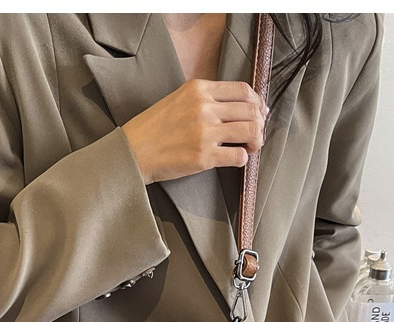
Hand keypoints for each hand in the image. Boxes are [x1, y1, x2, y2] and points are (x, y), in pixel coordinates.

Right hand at [121, 79, 268, 184]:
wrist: (133, 152)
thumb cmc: (154, 128)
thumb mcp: (179, 99)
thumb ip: (205, 98)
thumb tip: (238, 107)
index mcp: (199, 89)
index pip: (243, 90)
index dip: (257, 102)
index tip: (259, 112)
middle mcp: (204, 108)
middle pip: (251, 110)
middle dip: (260, 122)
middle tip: (256, 133)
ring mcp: (205, 133)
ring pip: (250, 131)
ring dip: (256, 140)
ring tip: (251, 146)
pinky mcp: (204, 157)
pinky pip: (238, 156)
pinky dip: (243, 159)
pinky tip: (237, 159)